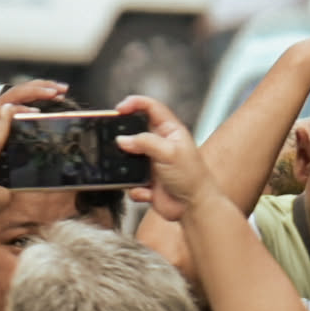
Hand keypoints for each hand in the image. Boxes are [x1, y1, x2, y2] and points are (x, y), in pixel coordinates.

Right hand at [116, 95, 212, 213]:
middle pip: (135, 131)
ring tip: (134, 171)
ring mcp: (152, 162)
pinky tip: (147, 191)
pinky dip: (135, 187)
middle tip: (116, 140)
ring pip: (128, 157)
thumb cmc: (192, 177)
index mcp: (170, 131)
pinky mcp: (146, 180)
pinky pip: (130, 180)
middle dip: (125, 137)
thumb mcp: (169, 152)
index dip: (135, 103)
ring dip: (127, 166)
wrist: (193, 207)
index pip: (151, 108)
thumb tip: (123, 139)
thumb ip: (145, 142)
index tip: (120, 108)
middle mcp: (160, 144)